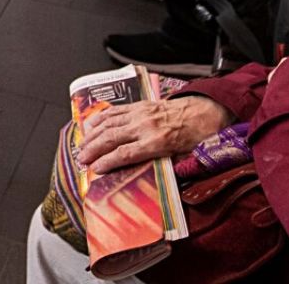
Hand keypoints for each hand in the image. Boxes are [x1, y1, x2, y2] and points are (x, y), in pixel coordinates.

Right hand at [75, 97, 232, 172]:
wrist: (207, 109)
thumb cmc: (199, 135)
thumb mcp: (188, 157)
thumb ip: (170, 168)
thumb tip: (157, 181)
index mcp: (158, 141)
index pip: (126, 153)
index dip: (107, 161)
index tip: (95, 168)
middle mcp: (145, 126)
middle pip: (112, 138)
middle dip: (93, 149)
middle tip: (81, 159)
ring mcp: (141, 113)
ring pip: (110, 123)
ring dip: (93, 134)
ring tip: (81, 145)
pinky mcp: (140, 105)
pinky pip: (116, 111)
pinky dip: (100, 118)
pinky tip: (91, 125)